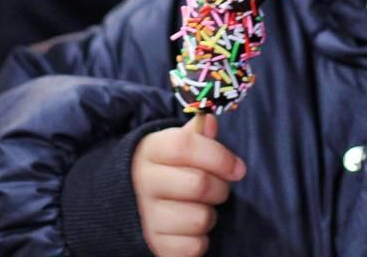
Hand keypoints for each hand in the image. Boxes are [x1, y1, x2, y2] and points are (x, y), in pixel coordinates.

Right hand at [131, 114, 246, 256]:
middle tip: (217, 188)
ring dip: (209, 215)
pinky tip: (189, 229)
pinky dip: (199, 241)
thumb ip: (195, 135)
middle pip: (199, 184)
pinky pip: (194, 247)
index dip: (218, 156)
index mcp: (150, 151)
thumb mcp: (173, 146)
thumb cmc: (164, 169)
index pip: (185, 146)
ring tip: (198, 208)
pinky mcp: (154, 245)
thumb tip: (210, 121)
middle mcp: (143, 183)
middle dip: (220, 188)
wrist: (128, 202)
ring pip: (200, 219)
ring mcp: (146, 216)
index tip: (238, 168)